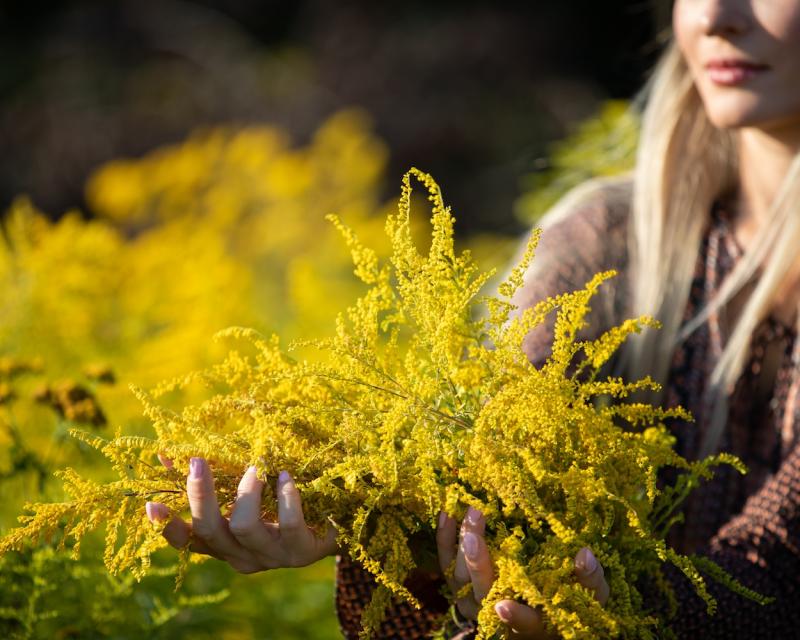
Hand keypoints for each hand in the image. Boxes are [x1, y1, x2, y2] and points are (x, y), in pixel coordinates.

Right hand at [145, 456, 337, 573]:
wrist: (339, 521)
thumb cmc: (285, 500)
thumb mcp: (248, 489)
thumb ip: (217, 477)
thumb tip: (172, 451)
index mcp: (225, 543)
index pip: (187, 540)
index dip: (167, 525)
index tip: (150, 502)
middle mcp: (242, 555)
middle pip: (208, 531)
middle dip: (199, 494)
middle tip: (198, 460)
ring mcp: (272, 556)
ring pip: (244, 527)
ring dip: (247, 491)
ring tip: (257, 467)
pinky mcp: (302, 552)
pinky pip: (289, 524)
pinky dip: (285, 496)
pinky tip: (286, 477)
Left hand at [436, 507, 608, 637]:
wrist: (538, 608)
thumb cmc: (568, 600)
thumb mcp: (588, 596)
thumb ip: (590, 579)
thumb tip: (585, 553)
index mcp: (533, 622)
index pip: (524, 622)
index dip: (514, 616)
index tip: (503, 606)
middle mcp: (498, 614)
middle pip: (482, 593)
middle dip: (477, 563)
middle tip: (475, 532)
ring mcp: (475, 601)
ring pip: (460, 578)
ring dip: (461, 544)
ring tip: (470, 511)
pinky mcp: (461, 586)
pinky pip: (445, 564)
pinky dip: (444, 539)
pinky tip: (447, 512)